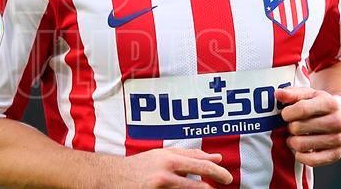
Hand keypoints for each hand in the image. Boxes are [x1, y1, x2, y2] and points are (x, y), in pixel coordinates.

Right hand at [107, 147, 232, 187]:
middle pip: (199, 183)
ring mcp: (160, 187)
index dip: (218, 172)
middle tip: (224, 184)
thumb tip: (216, 158)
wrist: (112, 176)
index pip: (202, 165)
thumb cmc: (141, 165)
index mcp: (170, 159)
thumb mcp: (164, 155)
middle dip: (214, 186)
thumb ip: (190, 155)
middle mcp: (165, 173)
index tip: (227, 178)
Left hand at [275, 87, 340, 166]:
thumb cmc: (319, 106)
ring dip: (292, 141)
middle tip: (294, 125)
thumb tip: (278, 94)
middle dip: (290, 126)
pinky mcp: (336, 155)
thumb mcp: (308, 94)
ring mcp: (338, 140)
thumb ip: (292, 93)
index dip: (287, 113)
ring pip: (300, 145)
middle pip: (297, 128)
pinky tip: (301, 148)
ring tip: (297, 136)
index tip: (286, 114)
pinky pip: (309, 161)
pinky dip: (300, 155)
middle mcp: (337, 122)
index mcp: (330, 104)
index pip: (301, 109)